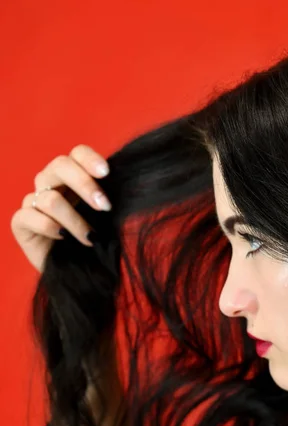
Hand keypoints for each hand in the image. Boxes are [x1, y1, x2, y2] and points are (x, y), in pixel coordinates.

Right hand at [10, 145, 111, 272]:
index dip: (90, 159)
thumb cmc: (99, 242)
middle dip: (85, 185)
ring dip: (74, 220)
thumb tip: (130, 186)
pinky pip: (29, 216)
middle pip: (60, 165)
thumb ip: (111, 199)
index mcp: (75, 176)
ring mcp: (34, 201)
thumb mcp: (110, 218)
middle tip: (105, 206)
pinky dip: (50, 228)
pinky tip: (63, 239)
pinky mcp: (20, 222)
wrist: (83, 272)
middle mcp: (52, 183)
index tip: (107, 173)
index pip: (77, 153)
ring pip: (50, 198)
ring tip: (91, 237)